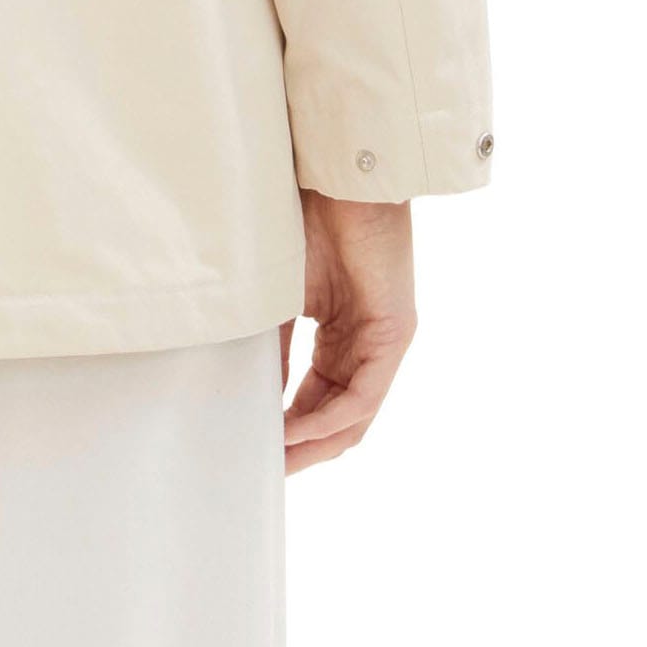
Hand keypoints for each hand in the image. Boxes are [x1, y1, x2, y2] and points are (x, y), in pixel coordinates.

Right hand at [281, 190, 414, 472]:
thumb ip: (274, 347)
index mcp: (342, 334)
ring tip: (277, 460)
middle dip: (302, 448)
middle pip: (340, 417)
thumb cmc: (305, 220)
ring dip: (314, 442)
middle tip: (264, 470)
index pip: (318, 398)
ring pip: (354, 415)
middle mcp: (367, 344)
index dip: (287, 427)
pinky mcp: (396, 333)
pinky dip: (328, 418)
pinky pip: (363, 396)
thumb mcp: (279, 296)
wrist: (335, 176)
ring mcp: (384, 341)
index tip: (253, 448)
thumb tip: (251, 394)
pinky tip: (294, 429)